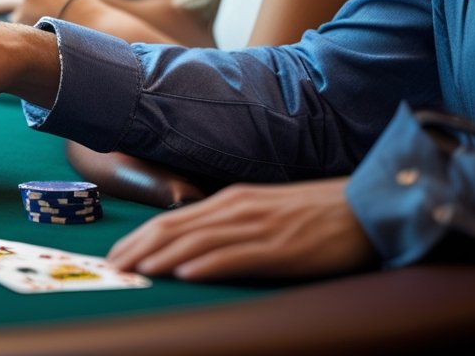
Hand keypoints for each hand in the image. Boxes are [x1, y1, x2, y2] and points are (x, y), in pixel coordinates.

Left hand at [107, 178, 376, 280]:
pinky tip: (186, 274)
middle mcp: (236, 209)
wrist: (364, 207)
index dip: (139, 237)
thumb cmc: (313, 214)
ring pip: (197, 241)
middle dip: (138, 248)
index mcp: (230, 200)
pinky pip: (237, 256)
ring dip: (162, 257)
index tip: (116, 254)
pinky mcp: (280, 248)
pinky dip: (208, 265)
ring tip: (136, 271)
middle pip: (174, 228)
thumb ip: (229, 224)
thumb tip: (192, 245)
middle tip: (111, 267)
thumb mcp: (262, 211)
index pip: (170, 218)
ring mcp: (257, 227)